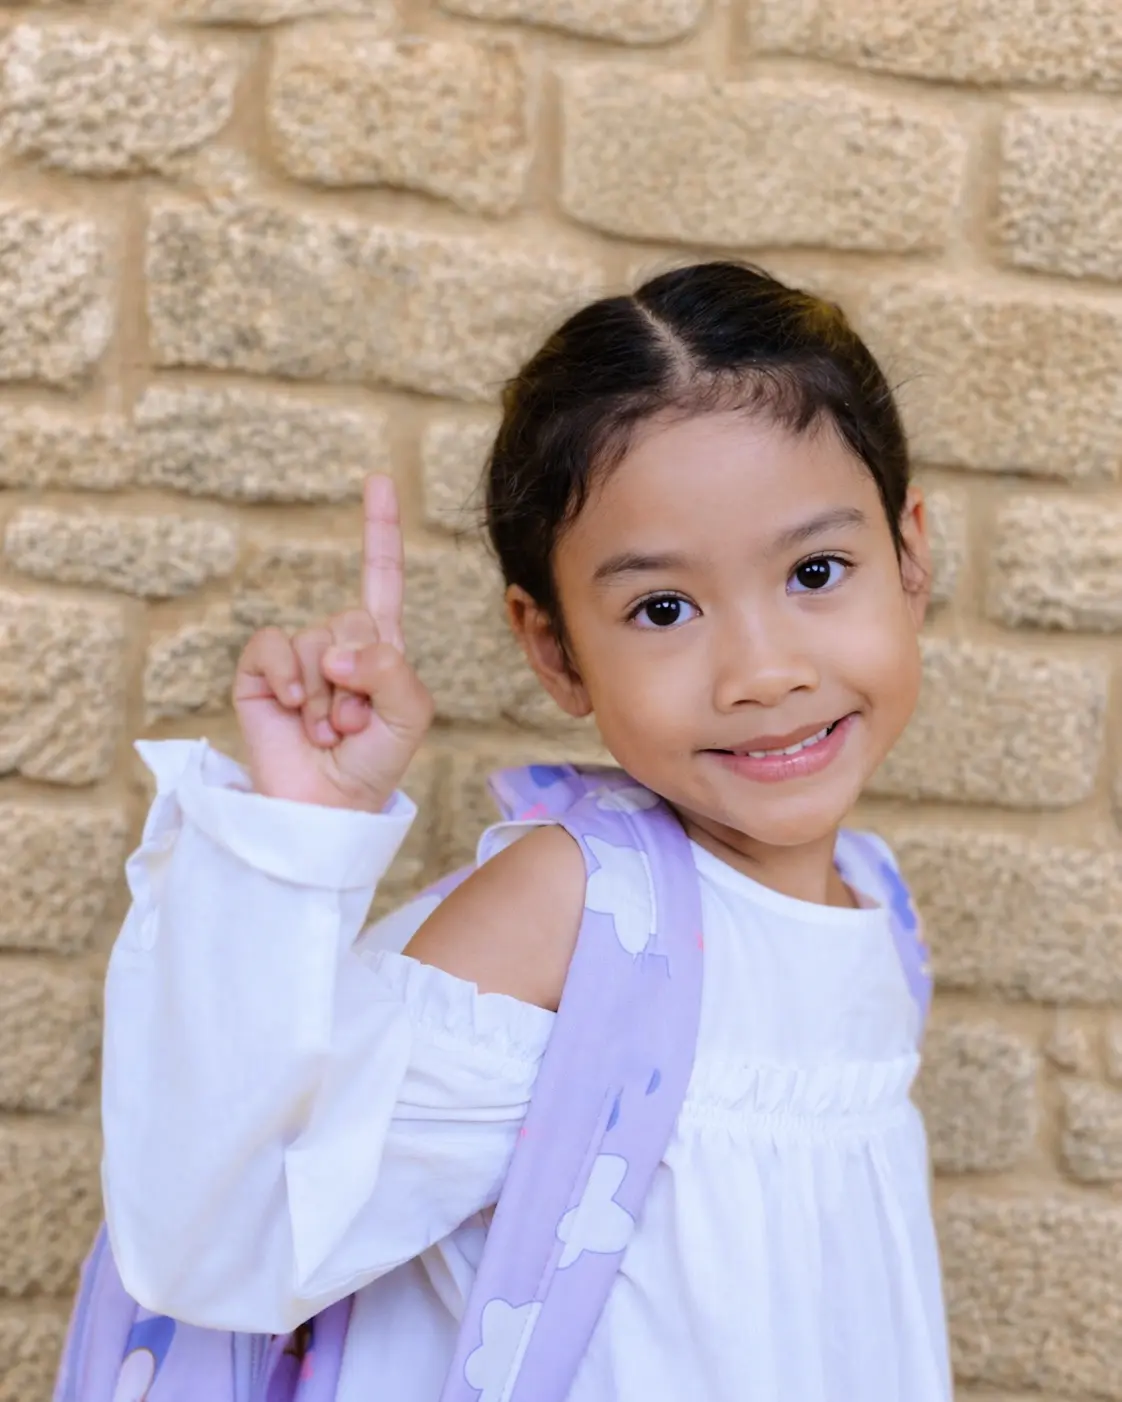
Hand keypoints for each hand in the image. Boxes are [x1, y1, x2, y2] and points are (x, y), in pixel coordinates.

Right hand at [233, 475, 433, 810]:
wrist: (327, 807)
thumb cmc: (374, 762)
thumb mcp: (410, 713)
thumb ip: (392, 669)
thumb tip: (336, 647)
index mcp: (380, 646)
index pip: (381, 577)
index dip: (380, 529)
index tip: (377, 479)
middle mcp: (338, 643)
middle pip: (352, 616)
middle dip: (360, 677)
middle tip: (357, 724)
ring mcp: (298, 657)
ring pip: (316, 639)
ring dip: (327, 695)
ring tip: (329, 731)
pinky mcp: (261, 671)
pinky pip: (273, 645)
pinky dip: (289, 677)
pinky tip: (294, 709)